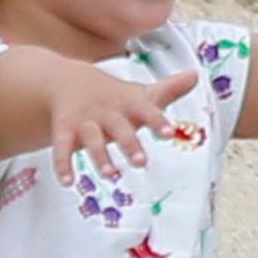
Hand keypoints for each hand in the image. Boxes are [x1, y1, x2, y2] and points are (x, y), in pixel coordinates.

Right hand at [33, 58, 200, 180]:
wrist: (67, 79)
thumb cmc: (114, 95)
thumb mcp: (140, 93)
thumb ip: (169, 89)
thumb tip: (196, 75)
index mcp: (129, 103)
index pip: (146, 110)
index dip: (157, 121)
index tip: (169, 133)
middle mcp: (107, 112)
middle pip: (120, 129)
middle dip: (130, 145)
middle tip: (142, 163)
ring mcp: (85, 121)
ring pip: (92, 140)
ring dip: (101, 157)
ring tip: (111, 174)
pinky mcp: (64, 130)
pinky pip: (62, 147)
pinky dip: (63, 165)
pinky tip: (67, 182)